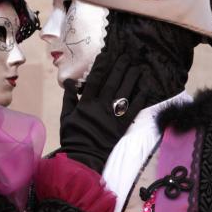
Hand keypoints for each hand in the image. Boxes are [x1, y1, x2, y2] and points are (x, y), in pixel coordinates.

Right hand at [58, 50, 159, 170]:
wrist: (84, 157)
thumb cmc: (73, 136)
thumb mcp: (66, 117)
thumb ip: (68, 98)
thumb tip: (69, 82)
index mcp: (86, 103)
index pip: (94, 80)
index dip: (101, 66)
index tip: (106, 55)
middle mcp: (101, 106)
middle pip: (112, 83)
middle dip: (119, 68)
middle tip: (126, 56)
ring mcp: (113, 116)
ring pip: (124, 93)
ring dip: (131, 79)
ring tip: (137, 68)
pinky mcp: (122, 125)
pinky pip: (133, 110)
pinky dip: (140, 99)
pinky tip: (145, 89)